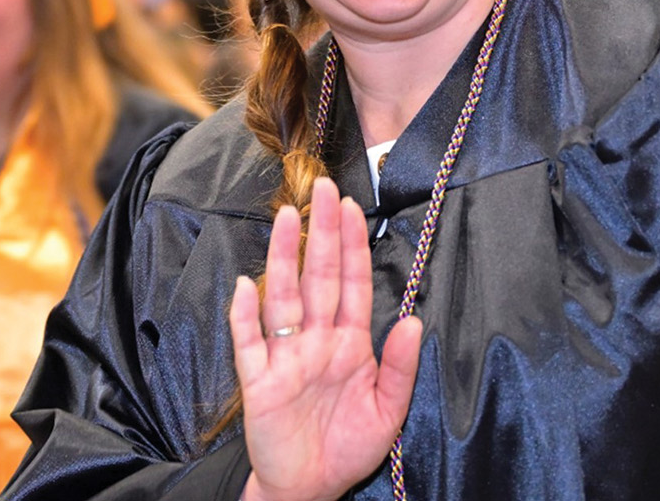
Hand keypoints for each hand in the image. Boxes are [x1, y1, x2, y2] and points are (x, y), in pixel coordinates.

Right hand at [230, 177, 421, 500]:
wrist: (310, 489)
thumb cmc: (347, 447)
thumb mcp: (388, 412)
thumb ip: (400, 368)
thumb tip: (414, 320)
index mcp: (349, 344)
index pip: (351, 284)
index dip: (352, 246)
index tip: (352, 207)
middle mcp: (315, 341)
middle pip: (318, 278)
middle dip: (322, 234)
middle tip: (322, 189)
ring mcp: (285, 357)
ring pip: (283, 298)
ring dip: (285, 259)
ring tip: (287, 220)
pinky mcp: (258, 381)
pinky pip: (249, 342)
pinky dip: (244, 315)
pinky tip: (246, 286)